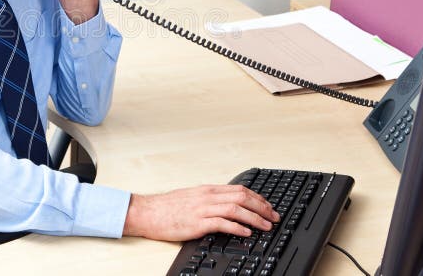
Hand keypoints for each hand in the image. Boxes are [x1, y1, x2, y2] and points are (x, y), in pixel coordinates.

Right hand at [122, 185, 279, 241]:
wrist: (147, 212)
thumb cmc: (166, 207)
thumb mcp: (191, 198)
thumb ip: (209, 200)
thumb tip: (227, 206)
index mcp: (208, 190)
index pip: (240, 189)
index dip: (258, 198)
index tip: (269, 207)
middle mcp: (207, 196)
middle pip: (242, 197)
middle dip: (262, 207)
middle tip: (274, 217)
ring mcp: (203, 208)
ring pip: (236, 209)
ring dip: (255, 218)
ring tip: (266, 226)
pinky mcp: (197, 222)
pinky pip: (222, 223)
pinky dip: (237, 227)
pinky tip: (246, 233)